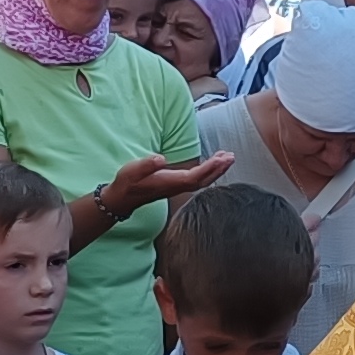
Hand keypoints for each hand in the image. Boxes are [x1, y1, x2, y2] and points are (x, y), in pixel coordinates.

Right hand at [98, 150, 235, 219]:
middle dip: (218, 169)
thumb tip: (160, 159)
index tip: (221, 158)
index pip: (194, 176)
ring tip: (227, 157)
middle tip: (231, 157)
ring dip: (216, 170)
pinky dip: (208, 172)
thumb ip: (146, 164)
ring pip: (202, 181)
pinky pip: (197, 180)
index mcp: (169, 182)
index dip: (209, 168)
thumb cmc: (128, 183)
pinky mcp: (176, 185)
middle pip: (203, 181)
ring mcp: (177, 187)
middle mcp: (176, 186)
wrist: (122, 198)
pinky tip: (212, 164)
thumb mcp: (132, 170)